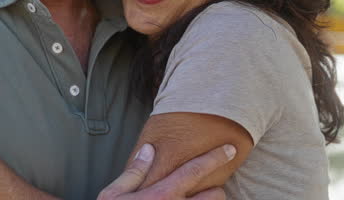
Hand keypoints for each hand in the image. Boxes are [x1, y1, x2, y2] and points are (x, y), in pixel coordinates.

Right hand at [98, 144, 235, 199]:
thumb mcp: (113, 196)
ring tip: (200, 198)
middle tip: (207, 187)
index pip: (195, 171)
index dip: (215, 157)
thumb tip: (148, 149)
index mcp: (161, 196)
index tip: (230, 149)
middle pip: (215, 195)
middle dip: (214, 189)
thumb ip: (134, 172)